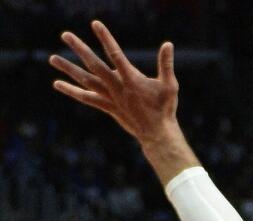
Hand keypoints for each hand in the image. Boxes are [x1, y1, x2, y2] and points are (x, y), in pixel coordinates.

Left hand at [49, 21, 178, 144]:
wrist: (156, 133)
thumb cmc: (165, 108)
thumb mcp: (169, 85)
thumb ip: (166, 64)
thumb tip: (168, 44)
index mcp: (132, 80)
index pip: (116, 55)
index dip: (106, 39)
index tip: (96, 25)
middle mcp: (117, 87)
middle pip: (94, 65)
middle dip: (79, 49)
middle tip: (65, 35)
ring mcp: (110, 97)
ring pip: (85, 80)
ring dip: (68, 69)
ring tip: (52, 58)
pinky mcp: (107, 107)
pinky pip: (86, 98)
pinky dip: (72, 91)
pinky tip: (57, 84)